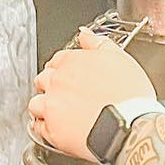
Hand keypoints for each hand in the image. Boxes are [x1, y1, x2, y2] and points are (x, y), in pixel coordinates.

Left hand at [27, 30, 155, 158]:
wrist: (129, 127)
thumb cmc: (129, 96)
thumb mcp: (119, 59)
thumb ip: (99, 43)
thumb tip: (85, 34)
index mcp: (71, 62)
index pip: (57, 60)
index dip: (64, 68)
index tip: (71, 75)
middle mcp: (57, 82)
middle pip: (43, 80)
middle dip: (52, 85)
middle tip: (67, 94)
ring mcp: (52, 106)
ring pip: (35, 103)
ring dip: (43, 106)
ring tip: (59, 112)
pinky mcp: (52, 131)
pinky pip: (38, 127)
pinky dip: (45, 127)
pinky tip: (56, 127)